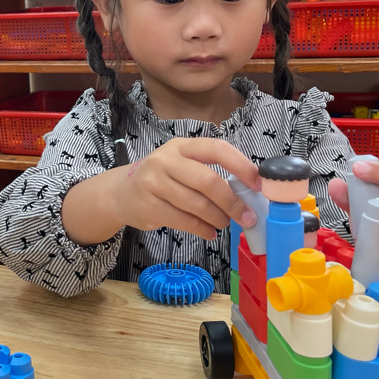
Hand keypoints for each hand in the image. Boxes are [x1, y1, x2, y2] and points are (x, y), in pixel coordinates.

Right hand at [111, 138, 260, 240]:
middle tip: (246, 216)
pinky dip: (202, 229)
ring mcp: (154, 183)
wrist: (120, 193)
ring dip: (218, 218)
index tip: (258, 184)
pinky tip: (209, 232)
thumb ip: (207, 172)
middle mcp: (165, 161)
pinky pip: (184, 221)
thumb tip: (247, 193)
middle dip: (232, 202)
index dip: (241, 165)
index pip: (216, 149)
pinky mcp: (149, 207)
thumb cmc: (160, 179)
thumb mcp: (180, 165)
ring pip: (197, 204)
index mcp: (181, 146)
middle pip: (208, 181)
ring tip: (224, 223)